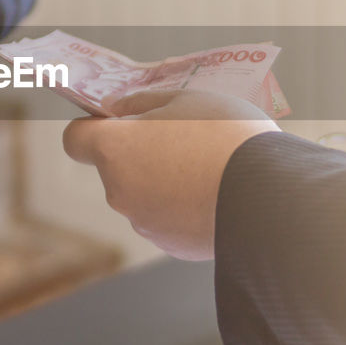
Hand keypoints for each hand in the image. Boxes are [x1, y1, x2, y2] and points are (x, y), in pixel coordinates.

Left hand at [62, 90, 279, 259]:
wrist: (270, 195)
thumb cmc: (225, 135)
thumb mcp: (186, 98)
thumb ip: (143, 103)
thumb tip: (119, 109)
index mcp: (115, 151)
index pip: (76, 139)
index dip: (93, 127)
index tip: (118, 120)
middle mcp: (119, 192)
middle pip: (116, 167)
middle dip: (140, 153)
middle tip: (182, 138)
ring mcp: (145, 224)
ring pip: (145, 195)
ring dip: (165, 181)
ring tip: (210, 166)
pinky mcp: (172, 246)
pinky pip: (170, 220)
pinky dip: (185, 208)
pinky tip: (217, 195)